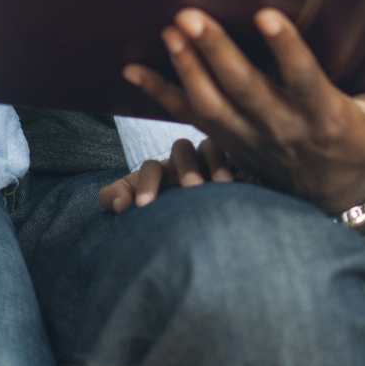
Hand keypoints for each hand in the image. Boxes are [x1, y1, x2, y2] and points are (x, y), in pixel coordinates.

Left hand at [97, 136, 237, 212]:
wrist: (192, 218)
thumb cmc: (160, 206)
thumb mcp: (134, 200)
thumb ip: (114, 197)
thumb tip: (118, 204)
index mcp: (159, 169)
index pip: (150, 168)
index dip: (146, 185)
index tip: (143, 207)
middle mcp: (185, 160)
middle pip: (183, 149)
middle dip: (186, 167)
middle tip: (191, 188)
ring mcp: (211, 161)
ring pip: (212, 148)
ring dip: (216, 163)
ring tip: (222, 184)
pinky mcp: (235, 169)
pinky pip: (241, 161)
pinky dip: (245, 169)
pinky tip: (250, 180)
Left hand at [124, 8, 364, 215]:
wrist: (324, 197)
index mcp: (325, 117)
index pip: (303, 81)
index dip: (287, 51)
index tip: (271, 17)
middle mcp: (282, 128)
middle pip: (246, 90)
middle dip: (218, 53)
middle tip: (192, 16)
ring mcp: (249, 136)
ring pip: (212, 103)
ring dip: (187, 67)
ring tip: (170, 29)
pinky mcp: (226, 138)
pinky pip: (188, 115)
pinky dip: (159, 92)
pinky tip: (131, 68)